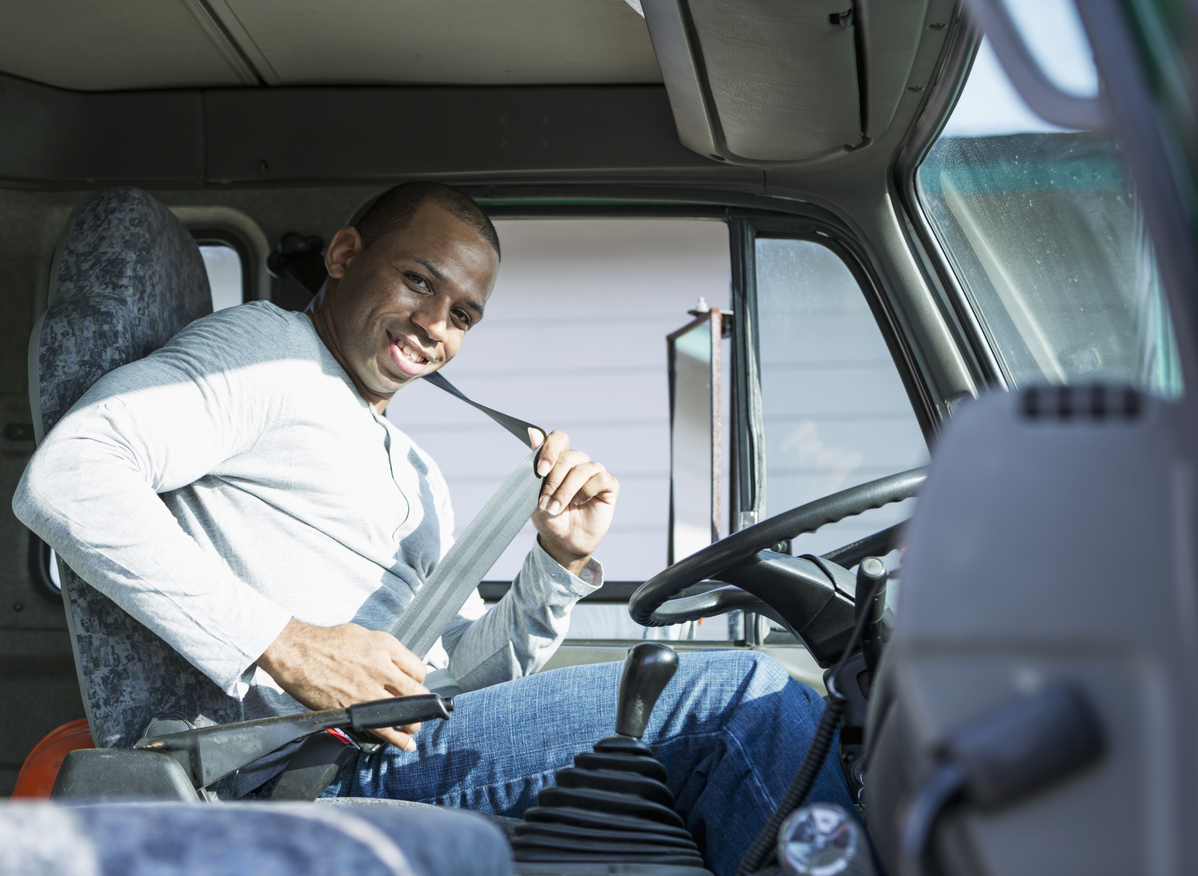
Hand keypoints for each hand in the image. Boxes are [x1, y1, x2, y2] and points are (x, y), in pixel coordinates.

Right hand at [257, 618, 428, 749]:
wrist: (297, 652)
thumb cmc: (328, 642)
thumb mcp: (365, 635)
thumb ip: (388, 651)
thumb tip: (404, 664)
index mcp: (386, 647)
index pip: (419, 670)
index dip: (420, 681)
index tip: (417, 686)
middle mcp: (381, 669)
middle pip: (416, 693)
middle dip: (422, 705)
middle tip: (421, 710)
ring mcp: (367, 691)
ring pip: (403, 713)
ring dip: (412, 724)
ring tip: (412, 729)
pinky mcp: (352, 710)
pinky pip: (380, 728)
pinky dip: (396, 739)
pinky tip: (404, 744)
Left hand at [529, 429, 618, 575]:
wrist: (562, 542)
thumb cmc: (549, 517)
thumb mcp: (534, 493)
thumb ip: (536, 463)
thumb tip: (533, 432)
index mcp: (559, 460)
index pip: (559, 438)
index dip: (550, 450)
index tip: (540, 471)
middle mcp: (578, 463)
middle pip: (569, 457)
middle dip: (554, 481)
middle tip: (545, 503)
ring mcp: (594, 474)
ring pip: (583, 469)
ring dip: (566, 490)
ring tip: (557, 508)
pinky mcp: (608, 487)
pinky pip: (601, 479)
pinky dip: (587, 491)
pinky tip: (580, 502)